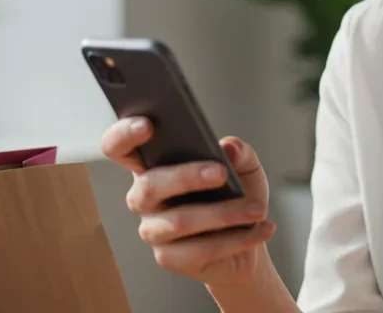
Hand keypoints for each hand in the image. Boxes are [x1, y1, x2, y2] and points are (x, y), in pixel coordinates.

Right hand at [100, 118, 274, 287]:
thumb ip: (239, 150)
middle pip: (149, 184)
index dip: (124, 134)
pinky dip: (238, 238)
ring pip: (180, 220)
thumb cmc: (237, 194)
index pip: (119, 147)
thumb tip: (227, 148)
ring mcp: (153, 229)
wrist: (248, 238)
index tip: (148, 124)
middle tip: (222, 173)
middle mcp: (143, 197)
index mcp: (152, 164)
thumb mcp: (245, 166)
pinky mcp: (169, 258)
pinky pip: (201, 249)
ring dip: (224, 213)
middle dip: (186, 177)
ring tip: (257, 207)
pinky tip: (263, 228)